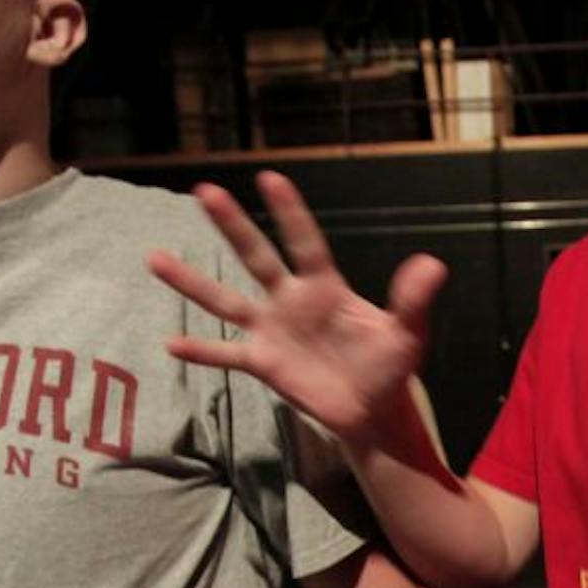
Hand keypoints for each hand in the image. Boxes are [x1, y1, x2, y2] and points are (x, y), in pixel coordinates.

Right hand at [147, 172, 446, 445]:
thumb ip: (413, 300)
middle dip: (232, 225)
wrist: (374, 411)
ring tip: (155, 258)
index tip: (269, 177)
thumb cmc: (391, 367)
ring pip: (225, 301)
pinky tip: (170, 344)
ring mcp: (272, 330)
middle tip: (205, 191)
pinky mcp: (263, 362)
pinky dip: (201, 351)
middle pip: (256, 257)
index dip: (289, 212)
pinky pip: (225, 354)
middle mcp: (292, 300)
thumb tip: (433, 264)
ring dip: (192, 282)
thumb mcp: (408, 334)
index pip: (305, 242)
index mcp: (325, 287)